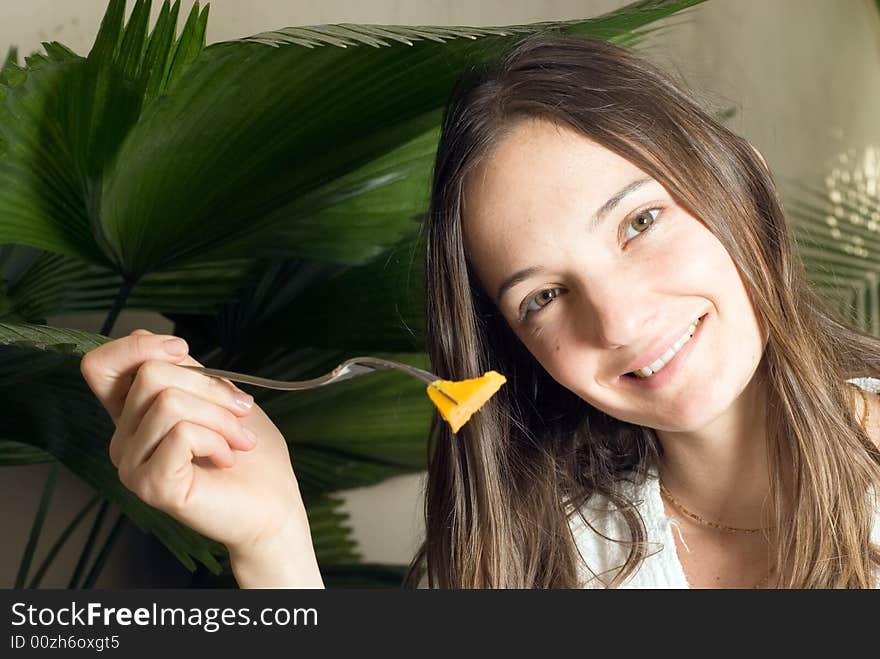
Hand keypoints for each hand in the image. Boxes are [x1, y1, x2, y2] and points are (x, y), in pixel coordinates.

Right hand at [80, 329, 322, 585]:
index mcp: (135, 414)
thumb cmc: (251, 452)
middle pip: (150, 375)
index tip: (183, 349)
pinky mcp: (151, 486)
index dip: (136, 346)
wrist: (273, 505)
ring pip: (168, 402)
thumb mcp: (221, 397)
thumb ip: (188, 372)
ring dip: (220, 417)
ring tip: (239, 441)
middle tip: (242, 412)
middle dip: (210, 387)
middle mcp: (123, 439)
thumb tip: (169, 346)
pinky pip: (182, 434)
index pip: (100, 366)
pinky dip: (216, 439)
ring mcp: (132, 465)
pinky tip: (226, 459)